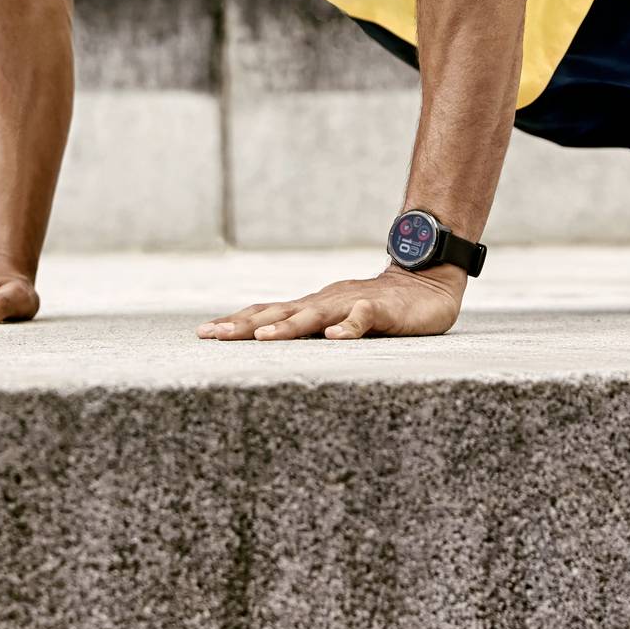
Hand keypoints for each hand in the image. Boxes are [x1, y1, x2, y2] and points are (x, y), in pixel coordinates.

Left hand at [196, 266, 462, 340]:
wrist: (426, 283)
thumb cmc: (379, 308)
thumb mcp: (337, 322)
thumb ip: (310, 332)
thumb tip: (269, 345)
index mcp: (311, 308)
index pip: (266, 312)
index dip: (235, 322)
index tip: (203, 333)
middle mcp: (324, 303)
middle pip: (278, 312)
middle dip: (243, 325)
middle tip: (212, 335)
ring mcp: (351, 303)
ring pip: (315, 314)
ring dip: (288, 326)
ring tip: (264, 338)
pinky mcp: (382, 309)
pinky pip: (364, 316)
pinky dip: (350, 326)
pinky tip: (338, 337)